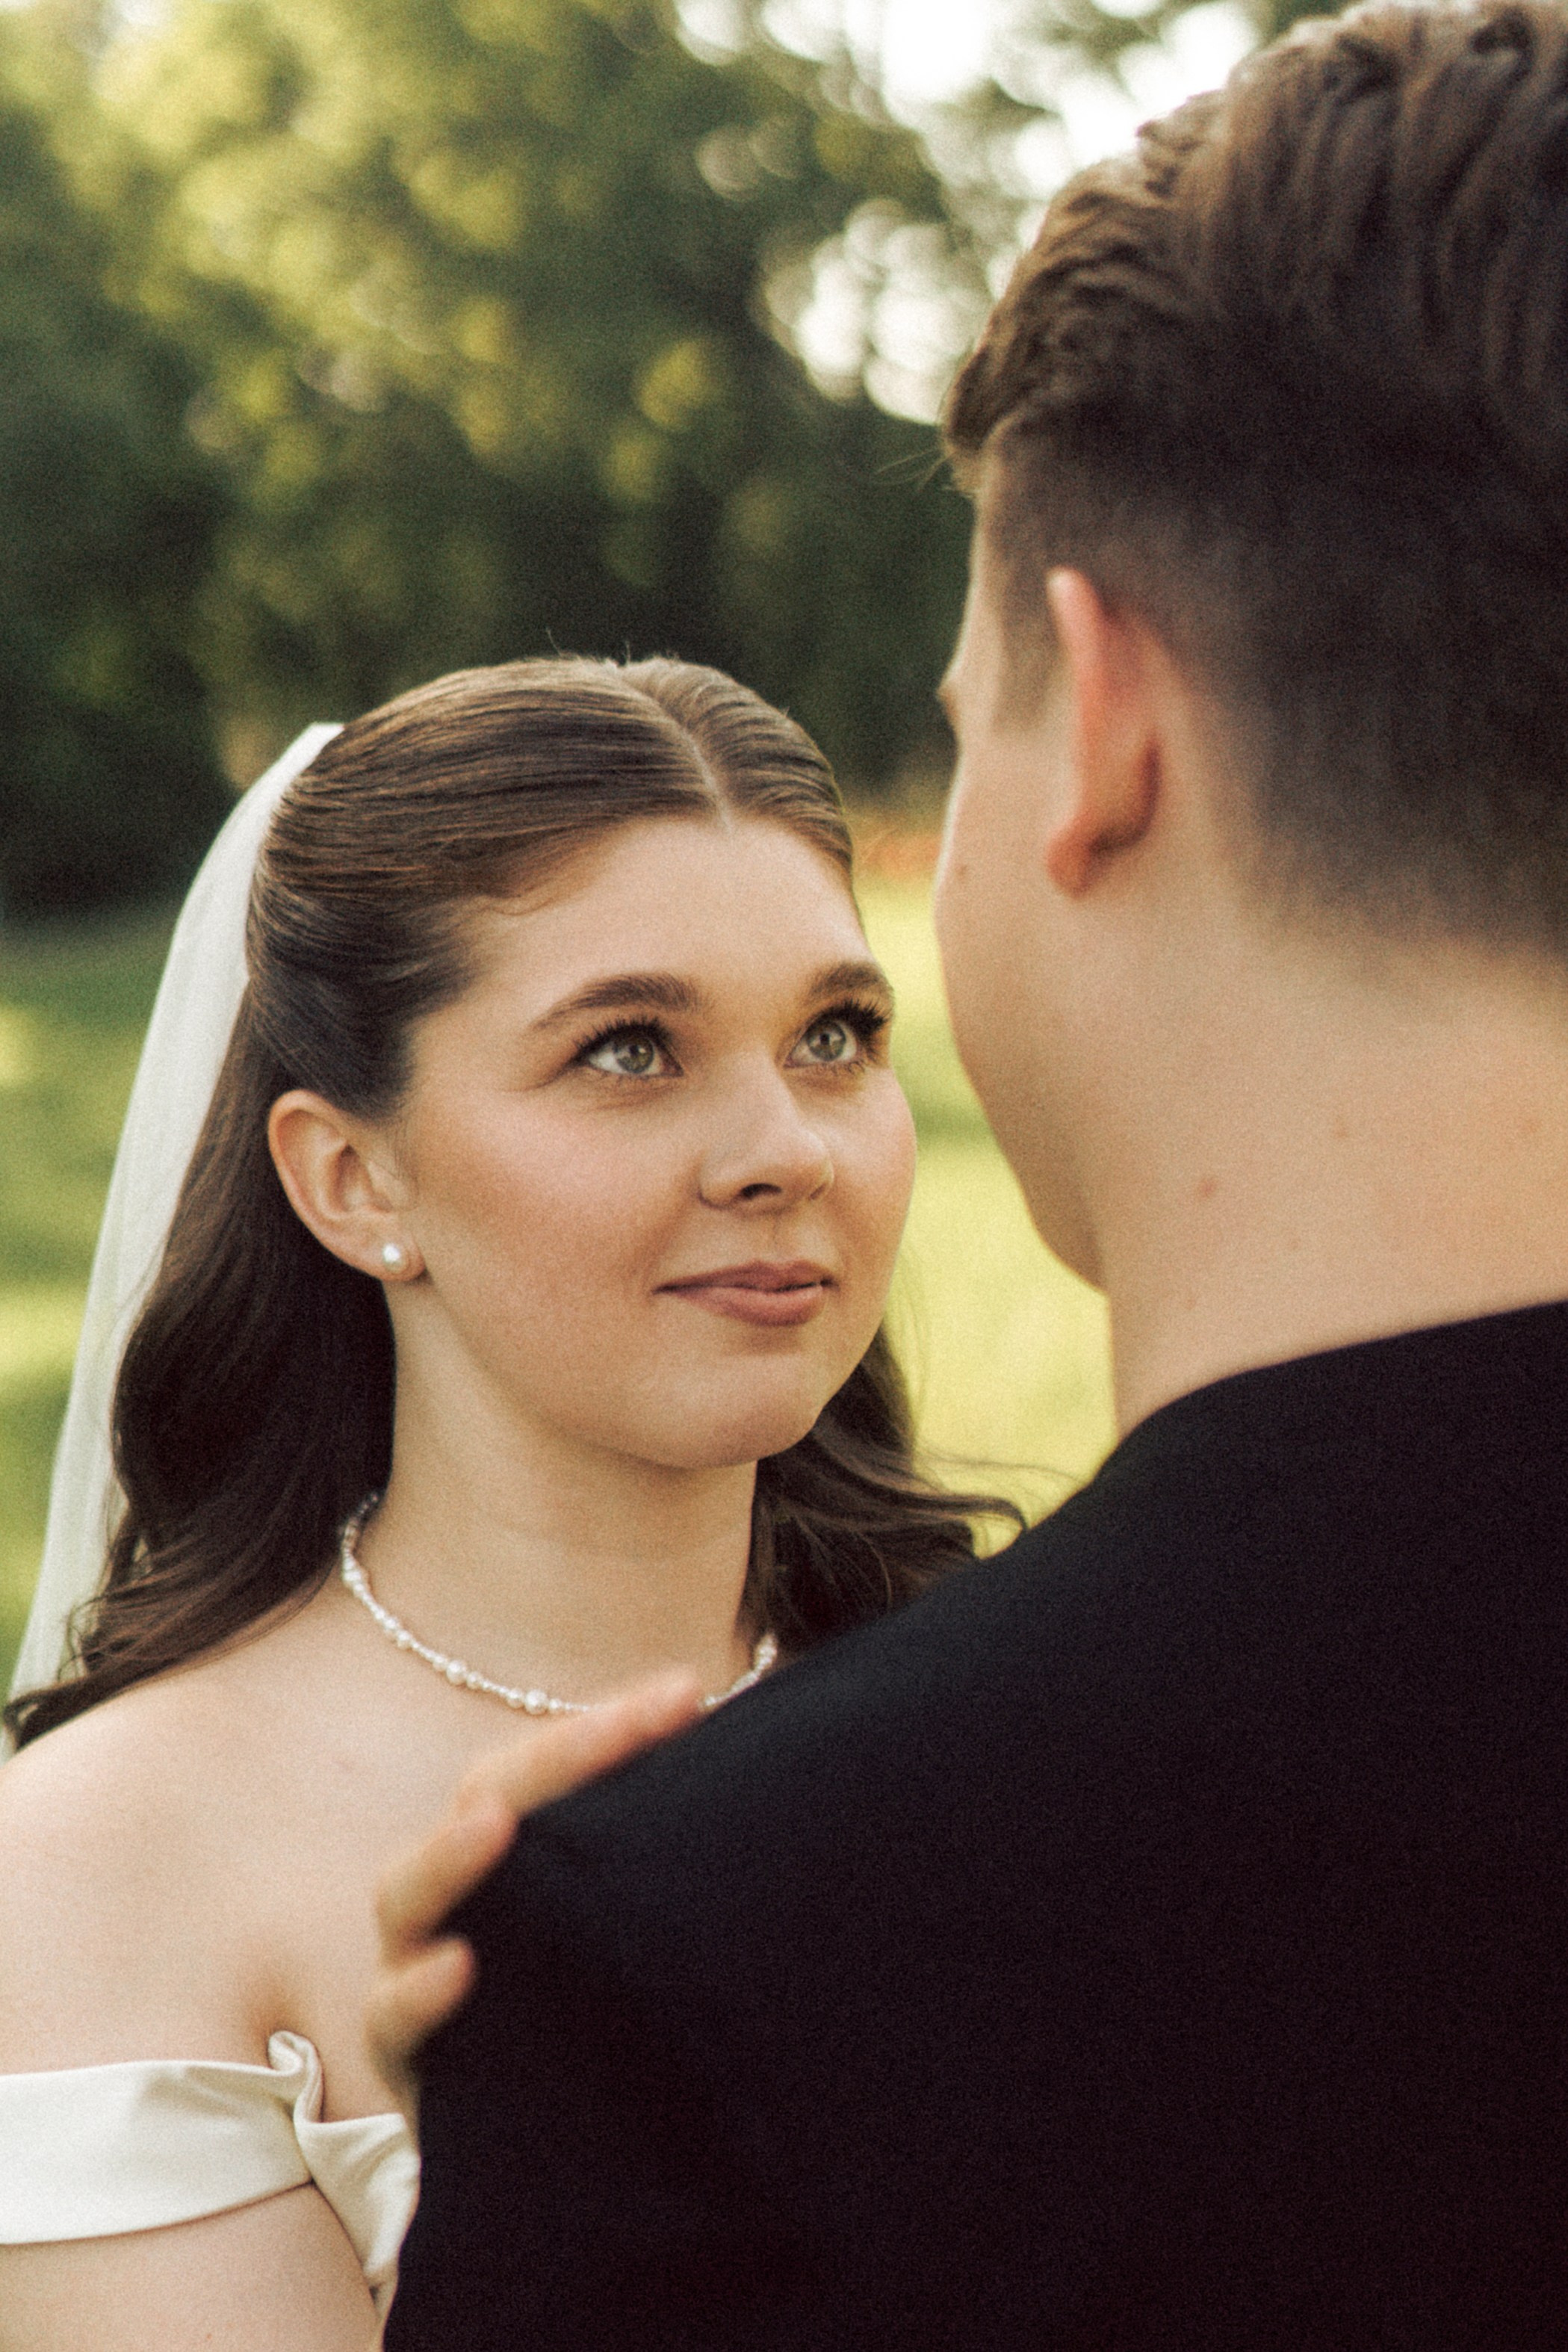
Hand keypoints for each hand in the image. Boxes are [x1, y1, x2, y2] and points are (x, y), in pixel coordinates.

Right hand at [367, 1673, 701, 2113]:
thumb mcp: (633, 1935)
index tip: (686, 1693)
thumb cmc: (600, 2021)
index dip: (610, 1724)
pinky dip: (419, 1992)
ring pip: (407, 1894)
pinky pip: (392, 2020)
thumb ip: (665, 1856)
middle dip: (553, 1757)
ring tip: (497, 1826)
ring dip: (451, 1855)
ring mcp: (421, 1972)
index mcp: (513, 1854)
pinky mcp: (414, 2064)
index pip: (545, 1762)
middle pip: (481, 1800)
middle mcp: (462, 1899)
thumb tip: (746, 1765)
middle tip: (623, 1726)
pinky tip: (459, 1969)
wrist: (566, 2157)